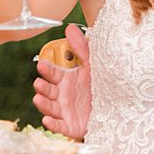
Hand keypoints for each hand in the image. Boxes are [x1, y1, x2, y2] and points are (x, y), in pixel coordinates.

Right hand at [32, 24, 91, 138]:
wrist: (115, 107)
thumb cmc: (99, 84)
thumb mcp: (92, 65)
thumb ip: (81, 48)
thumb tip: (70, 27)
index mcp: (65, 79)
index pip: (52, 73)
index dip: (46, 69)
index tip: (42, 64)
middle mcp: (62, 95)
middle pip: (48, 91)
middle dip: (42, 87)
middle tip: (39, 83)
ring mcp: (65, 111)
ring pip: (50, 108)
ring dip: (43, 104)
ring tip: (38, 99)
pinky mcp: (70, 126)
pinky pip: (59, 126)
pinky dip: (52, 125)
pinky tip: (46, 120)